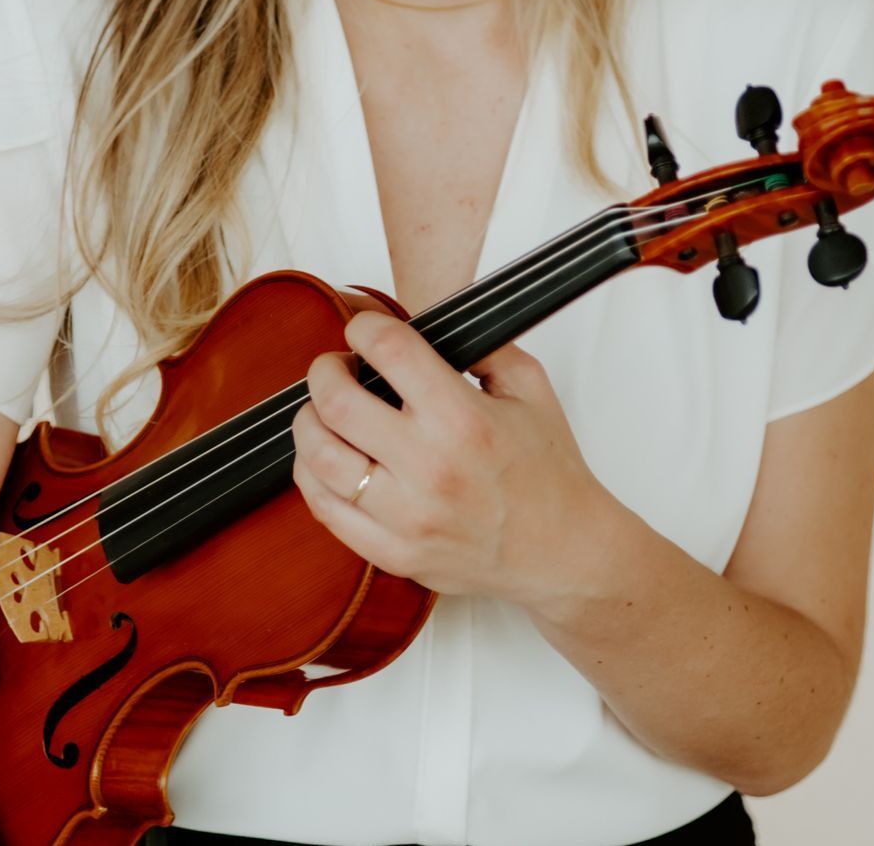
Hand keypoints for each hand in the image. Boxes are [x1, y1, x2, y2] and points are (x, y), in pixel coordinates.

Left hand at [291, 308, 609, 607]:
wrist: (564, 552)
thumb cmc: (549, 471)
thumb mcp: (530, 388)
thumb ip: (482, 346)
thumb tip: (430, 321)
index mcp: (464, 419)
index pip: (389, 351)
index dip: (363, 327)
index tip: (362, 329)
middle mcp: (430, 467)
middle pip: (337, 403)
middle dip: (325, 371)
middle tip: (334, 367)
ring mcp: (408, 517)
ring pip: (320, 459)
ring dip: (308, 423)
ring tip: (321, 412)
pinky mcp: (395, 553)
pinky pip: (327, 512)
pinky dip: (312, 477)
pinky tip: (324, 459)